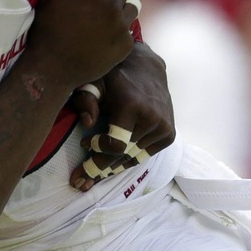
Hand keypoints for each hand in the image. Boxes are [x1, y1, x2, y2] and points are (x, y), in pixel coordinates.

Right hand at [27, 0, 136, 94]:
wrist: (54, 68)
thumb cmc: (48, 30)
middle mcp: (113, 6)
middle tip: (100, 2)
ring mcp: (122, 26)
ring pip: (133, 5)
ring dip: (122, 6)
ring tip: (109, 15)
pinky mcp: (127, 44)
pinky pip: (130, 28)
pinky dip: (121, 29)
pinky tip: (108, 34)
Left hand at [71, 41, 175, 189]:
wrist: (148, 68)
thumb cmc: (116, 75)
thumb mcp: (95, 82)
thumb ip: (87, 100)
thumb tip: (87, 123)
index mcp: (133, 107)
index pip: (116, 145)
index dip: (98, 152)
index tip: (84, 144)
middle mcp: (152, 119)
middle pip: (122, 156)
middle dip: (99, 169)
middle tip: (81, 182)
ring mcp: (163, 128)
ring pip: (133, 158)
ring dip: (113, 166)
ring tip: (94, 174)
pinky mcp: (169, 135)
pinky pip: (144, 155)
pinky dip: (128, 161)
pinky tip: (113, 164)